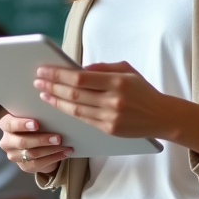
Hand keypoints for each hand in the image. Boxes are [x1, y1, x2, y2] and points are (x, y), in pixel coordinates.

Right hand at [0, 115, 71, 173]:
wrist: (38, 142)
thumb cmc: (37, 124)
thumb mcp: (35, 117)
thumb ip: (37, 115)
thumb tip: (52, 113)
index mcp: (6, 124)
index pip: (9, 124)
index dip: (22, 124)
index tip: (37, 124)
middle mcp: (7, 141)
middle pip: (22, 142)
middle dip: (41, 140)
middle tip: (58, 138)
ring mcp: (14, 155)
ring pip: (32, 154)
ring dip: (51, 150)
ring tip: (64, 145)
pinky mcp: (23, 166)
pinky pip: (38, 164)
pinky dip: (53, 158)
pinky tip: (64, 153)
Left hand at [34, 61, 198, 153]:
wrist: (162, 116)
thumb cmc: (142, 90)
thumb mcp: (127, 71)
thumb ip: (102, 68)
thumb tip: (77, 69)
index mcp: (117, 82)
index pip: (79, 78)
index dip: (58, 75)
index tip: (43, 70)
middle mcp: (113, 100)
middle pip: (74, 94)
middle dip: (52, 87)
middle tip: (37, 81)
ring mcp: (111, 117)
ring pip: (75, 109)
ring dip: (56, 101)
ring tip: (43, 93)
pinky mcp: (109, 130)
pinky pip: (83, 120)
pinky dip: (68, 112)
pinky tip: (58, 106)